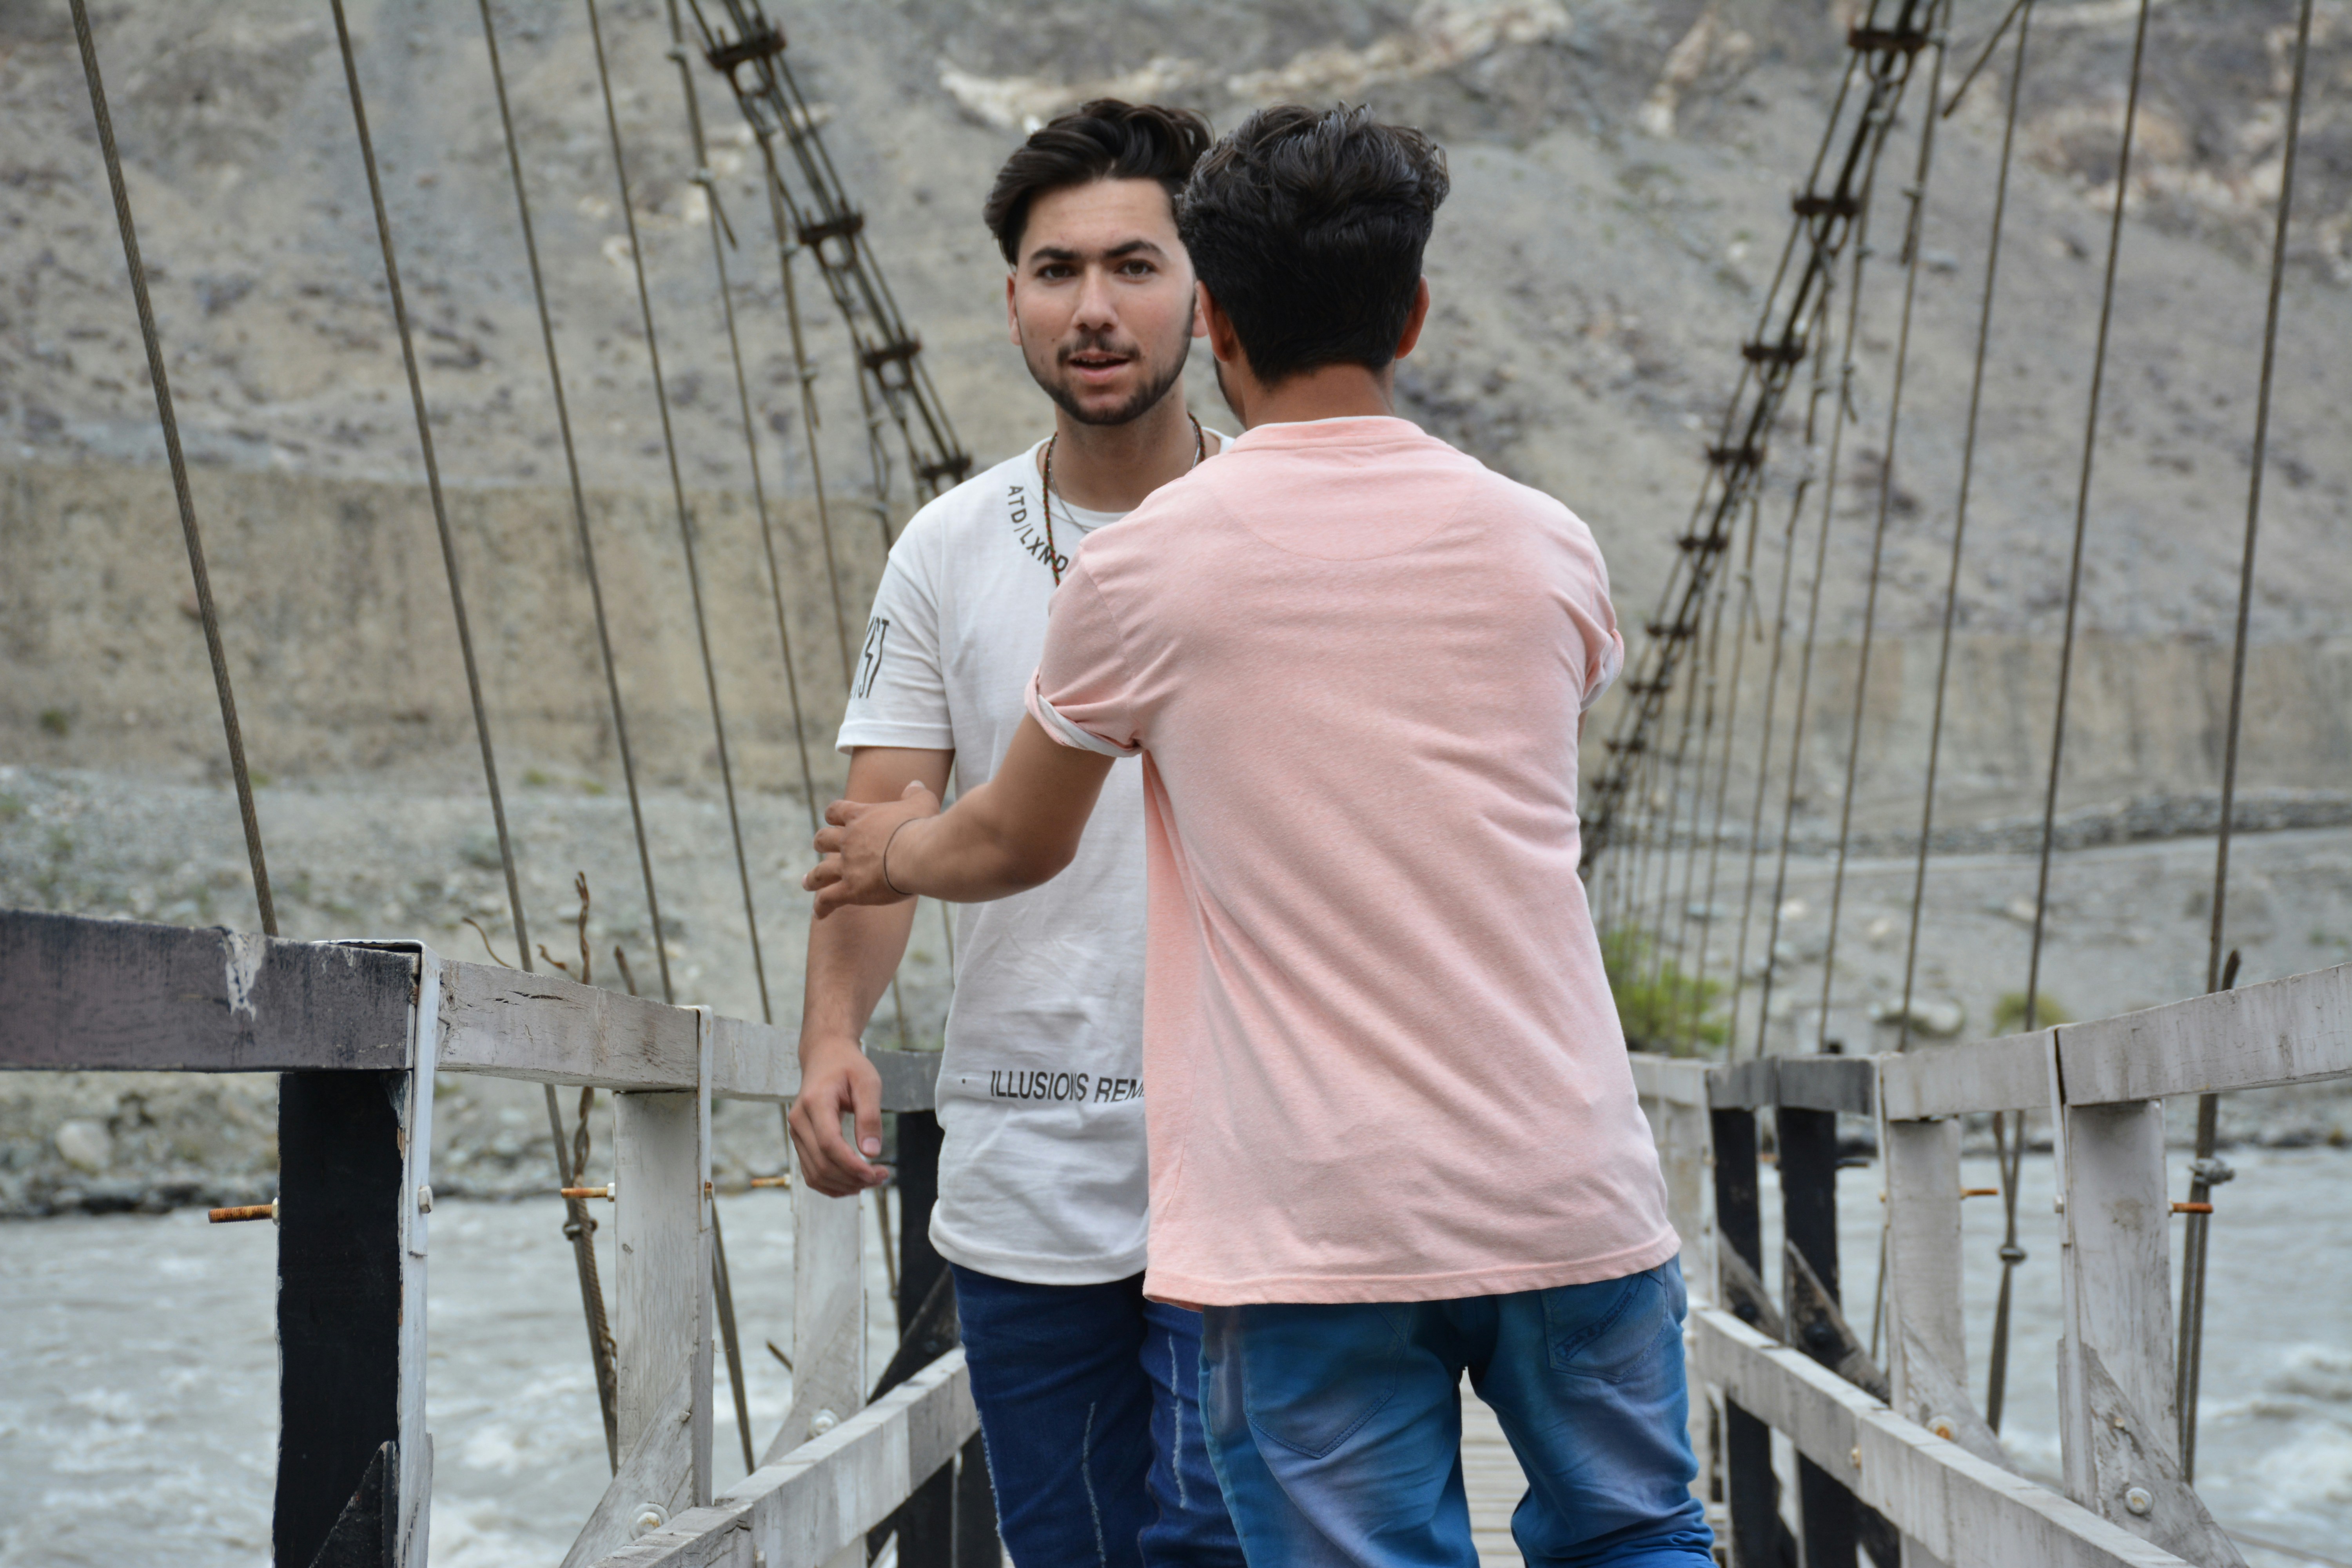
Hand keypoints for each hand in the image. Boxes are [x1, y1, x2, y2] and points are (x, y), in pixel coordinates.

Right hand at [787, 1034, 890, 1195]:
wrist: (825, 1056)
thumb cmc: (849, 1067)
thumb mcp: (868, 1083)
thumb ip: (870, 1116)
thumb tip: (871, 1152)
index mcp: (815, 1102)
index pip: (829, 1144)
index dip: (851, 1165)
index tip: (876, 1173)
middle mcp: (798, 1120)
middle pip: (821, 1164)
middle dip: (853, 1178)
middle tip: (882, 1177)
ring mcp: (796, 1132)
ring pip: (815, 1174)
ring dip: (844, 1185)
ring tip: (872, 1180)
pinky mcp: (799, 1141)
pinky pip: (811, 1172)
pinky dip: (832, 1184)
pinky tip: (854, 1183)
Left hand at [803, 780, 938, 918]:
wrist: (918, 855)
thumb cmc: (921, 827)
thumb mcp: (922, 802)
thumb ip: (915, 793)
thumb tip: (914, 784)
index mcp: (861, 817)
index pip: (836, 810)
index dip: (833, 815)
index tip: (832, 818)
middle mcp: (848, 840)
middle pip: (822, 839)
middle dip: (820, 843)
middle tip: (820, 848)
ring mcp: (847, 866)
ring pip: (820, 872)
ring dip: (812, 878)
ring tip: (807, 883)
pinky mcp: (851, 890)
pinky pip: (829, 899)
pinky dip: (821, 906)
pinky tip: (819, 914)